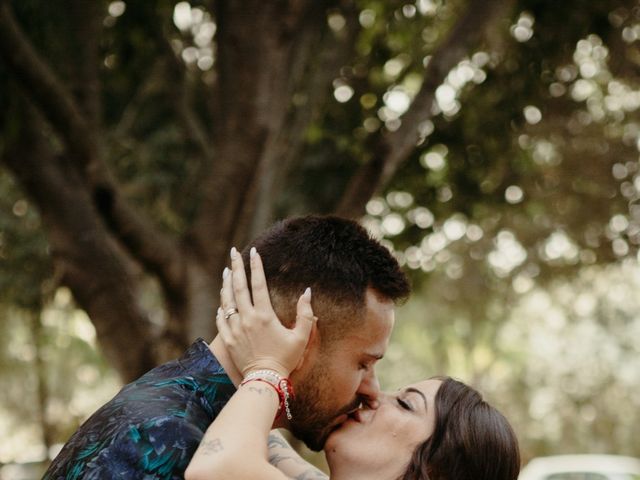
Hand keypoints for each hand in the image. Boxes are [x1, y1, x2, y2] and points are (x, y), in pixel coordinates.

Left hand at [216, 247, 315, 377]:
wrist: (265, 380)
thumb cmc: (286, 359)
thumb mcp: (301, 337)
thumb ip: (306, 314)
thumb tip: (307, 292)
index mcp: (264, 315)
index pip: (258, 284)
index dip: (256, 266)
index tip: (254, 252)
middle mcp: (247, 319)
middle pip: (239, 287)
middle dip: (236, 267)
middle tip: (234, 252)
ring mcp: (235, 329)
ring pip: (227, 301)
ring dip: (226, 284)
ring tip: (226, 271)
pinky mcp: (228, 339)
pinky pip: (221, 319)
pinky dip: (221, 308)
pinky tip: (222, 302)